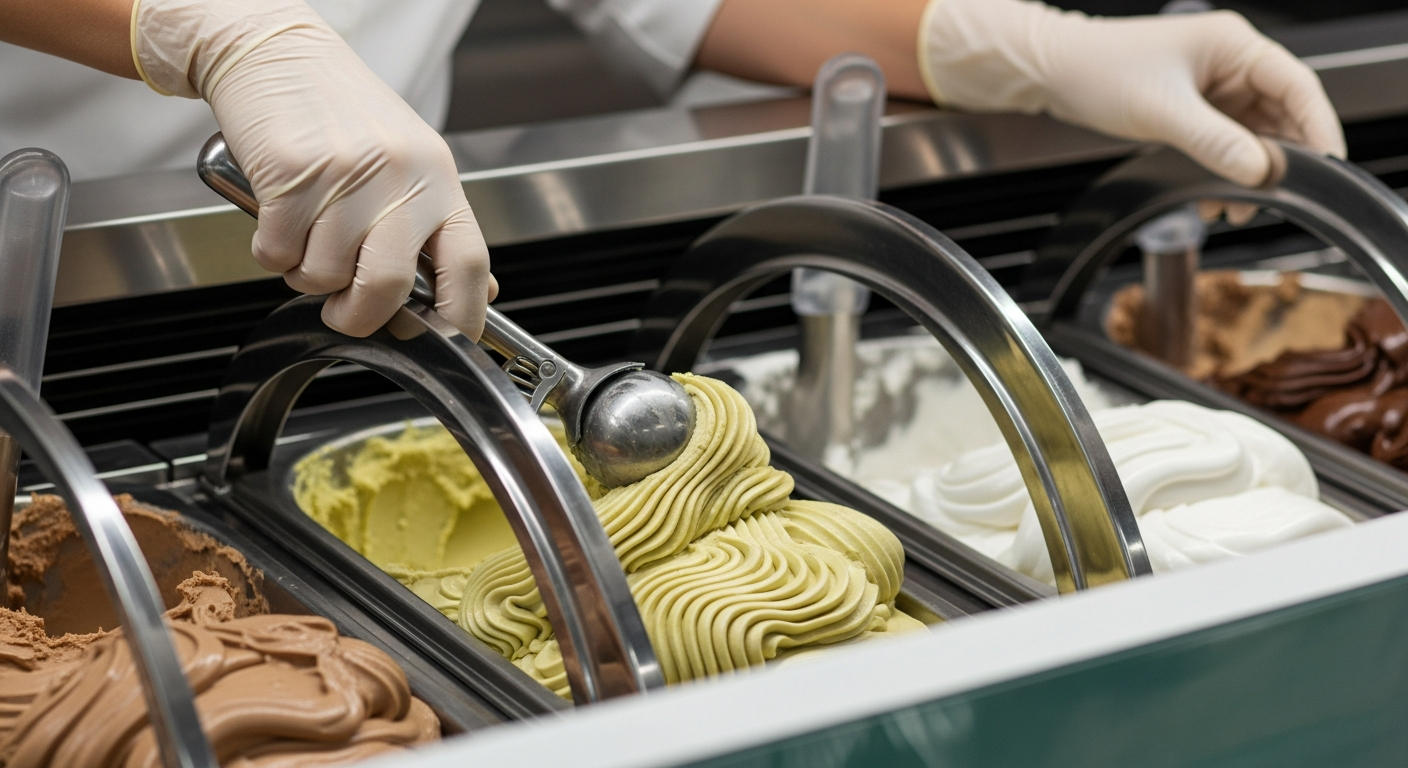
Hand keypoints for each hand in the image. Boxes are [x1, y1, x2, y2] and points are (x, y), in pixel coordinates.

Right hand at [133, 0, 493, 337]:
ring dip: (306, 277)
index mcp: (438, 178)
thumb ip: (440, 228)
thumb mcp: (411, 162)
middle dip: (360, 317)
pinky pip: (279, 254)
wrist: (274, 50)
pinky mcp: (291, 175)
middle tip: (344, 313)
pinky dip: (272, 253)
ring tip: (306, 240)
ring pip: (325, 276)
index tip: (450, 343)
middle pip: (389, 286)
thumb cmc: (341, 111)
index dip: (463, 315)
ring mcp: (345, 176)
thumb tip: (478, 290)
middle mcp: (398, 177)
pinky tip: (278, 220)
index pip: (468, 263)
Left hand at [918, 0, 1344, 187]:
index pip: (1298, 85)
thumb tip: (1259, 171)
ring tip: (1235, 209)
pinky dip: (1221, 170)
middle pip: (1279, 114)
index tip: (1329, 167)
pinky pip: (1222, 141)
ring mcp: (1211, 85)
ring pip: (1250, 133)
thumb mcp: (1162, 113)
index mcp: (1234, 45)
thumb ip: (1214, 143)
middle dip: (1279, 160)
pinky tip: (1210, 200)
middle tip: (1277, 199)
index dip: (1318, 128)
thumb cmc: (1100, 70)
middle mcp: (1229, 62)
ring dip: (1247, 172)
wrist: (1053, 72)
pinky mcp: (1192, 107)